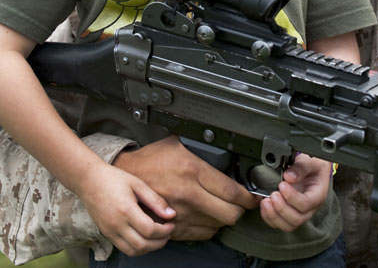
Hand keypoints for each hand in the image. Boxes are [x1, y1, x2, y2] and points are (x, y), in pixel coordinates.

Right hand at [76, 162, 175, 256]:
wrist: (89, 180)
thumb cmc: (115, 179)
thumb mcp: (138, 184)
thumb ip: (155, 200)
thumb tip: (171, 215)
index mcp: (126, 210)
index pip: (149, 230)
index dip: (164, 231)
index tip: (172, 224)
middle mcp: (116, 224)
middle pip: (142, 245)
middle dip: (159, 242)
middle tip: (168, 232)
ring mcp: (109, 231)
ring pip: (132, 251)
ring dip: (149, 248)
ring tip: (158, 237)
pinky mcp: (105, 234)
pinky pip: (123, 248)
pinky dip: (137, 248)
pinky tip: (145, 237)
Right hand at [113, 136, 257, 240]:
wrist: (123, 175)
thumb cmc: (152, 157)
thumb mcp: (180, 142)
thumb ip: (204, 149)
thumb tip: (229, 150)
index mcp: (192, 172)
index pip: (231, 192)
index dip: (248, 197)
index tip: (253, 197)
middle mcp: (188, 196)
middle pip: (229, 214)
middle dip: (240, 209)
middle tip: (242, 203)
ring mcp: (180, 215)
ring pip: (217, 226)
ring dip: (224, 218)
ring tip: (224, 207)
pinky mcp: (172, 227)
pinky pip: (202, 235)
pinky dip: (209, 227)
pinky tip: (208, 216)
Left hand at [260, 154, 331, 231]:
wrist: (314, 170)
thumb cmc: (314, 167)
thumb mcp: (311, 162)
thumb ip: (301, 167)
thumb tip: (289, 176)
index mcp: (318, 195)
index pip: (306, 204)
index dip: (292, 197)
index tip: (282, 185)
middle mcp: (310, 208)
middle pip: (297, 219)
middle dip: (281, 208)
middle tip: (273, 194)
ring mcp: (300, 213)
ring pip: (288, 225)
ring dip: (274, 215)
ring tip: (266, 201)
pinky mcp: (290, 215)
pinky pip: (280, 224)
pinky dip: (269, 217)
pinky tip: (265, 206)